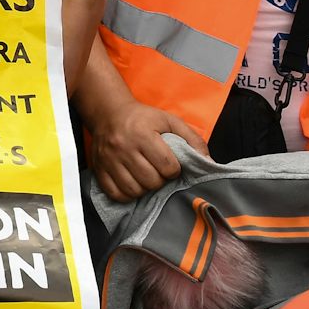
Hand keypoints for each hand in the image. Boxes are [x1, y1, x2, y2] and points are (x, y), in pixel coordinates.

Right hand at [87, 99, 206, 201]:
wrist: (108, 113)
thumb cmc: (143, 119)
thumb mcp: (170, 121)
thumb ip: (193, 139)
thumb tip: (209, 162)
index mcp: (142, 134)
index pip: (167, 166)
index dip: (174, 169)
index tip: (170, 164)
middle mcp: (123, 147)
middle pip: (151, 181)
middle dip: (160, 180)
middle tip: (158, 172)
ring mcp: (108, 159)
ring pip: (133, 190)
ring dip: (145, 189)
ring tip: (146, 178)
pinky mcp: (99, 169)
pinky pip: (115, 193)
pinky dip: (127, 195)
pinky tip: (133, 184)